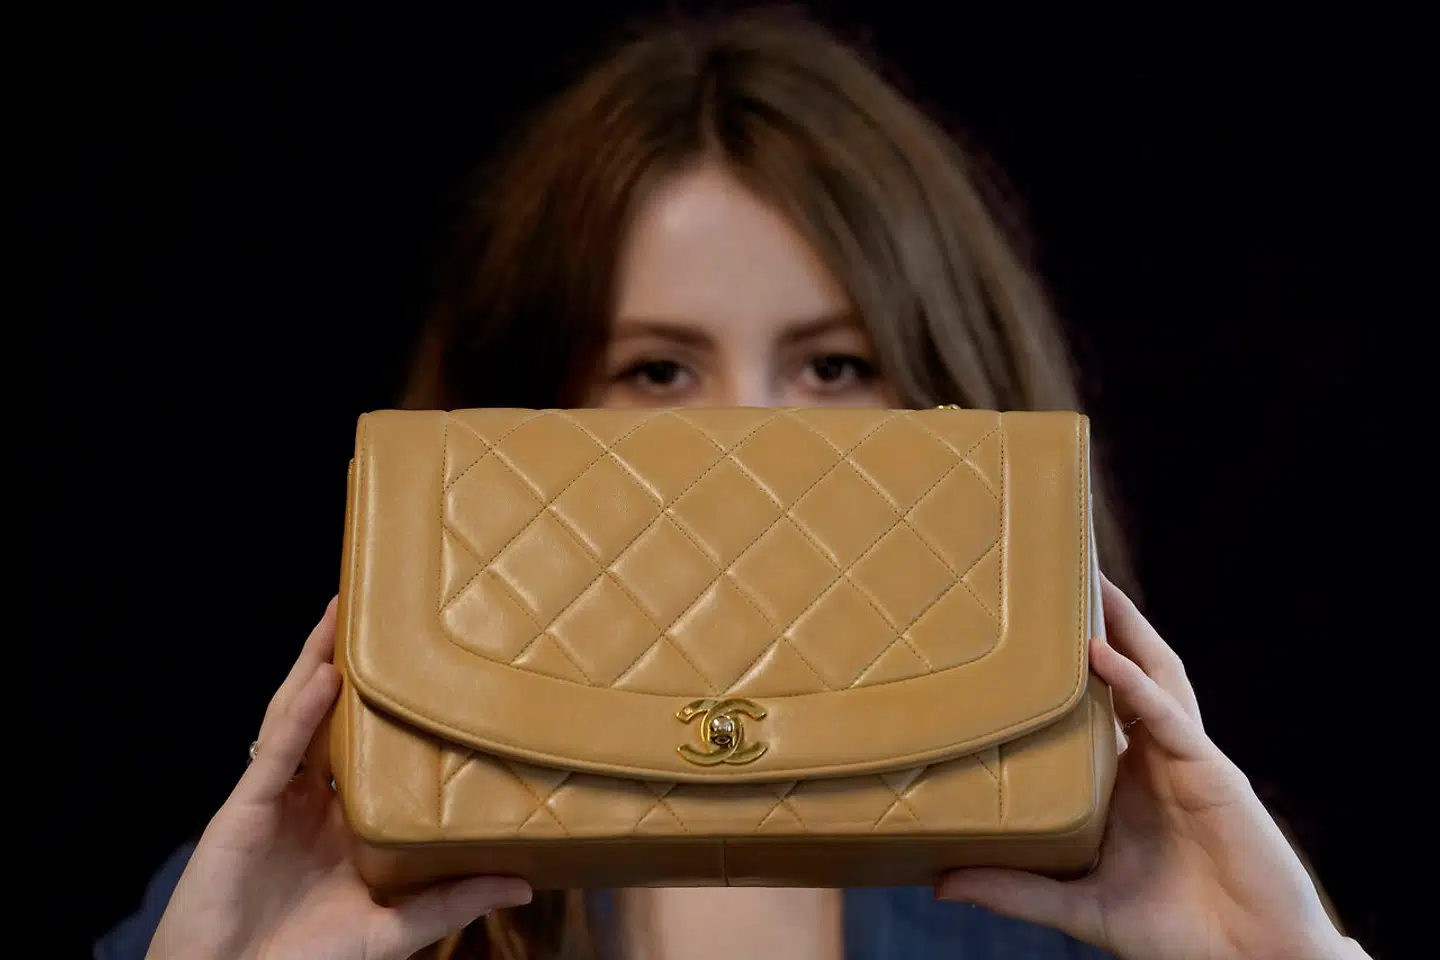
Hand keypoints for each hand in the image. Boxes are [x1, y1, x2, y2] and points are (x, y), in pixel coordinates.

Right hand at [146, 599, 532, 959]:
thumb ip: (452, 901)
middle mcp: (307, 799)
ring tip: (343, 613)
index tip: (422, 659)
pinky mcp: (244, 811)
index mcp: (340, 818)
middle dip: (347, 661)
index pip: (367, 744)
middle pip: (329, 714)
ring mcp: (274, 799)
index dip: (387, 702)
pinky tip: (323, 678)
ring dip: (317, 663)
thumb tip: (526, 881)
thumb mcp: (393, 928)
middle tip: (378, 606)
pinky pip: (277, 754)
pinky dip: (300, 714)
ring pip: (297, 715)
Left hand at [937, 577, 1369, 959]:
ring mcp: (1183, 757)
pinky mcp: (1208, 771)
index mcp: (1123, 777)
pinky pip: (1165, 715)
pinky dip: (1132, 682)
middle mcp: (1152, 756)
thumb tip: (940, 882)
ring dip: (1120, 627)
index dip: (1062, 664)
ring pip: (1151, 674)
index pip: (1090, 704)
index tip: (1018, 630)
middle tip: (1054, 573)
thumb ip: (1014, 889)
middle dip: (1098, 622)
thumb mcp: (1077, 903)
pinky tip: (1099, 654)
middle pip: (1124, 671)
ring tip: (1085, 581)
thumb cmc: (1173, 930)